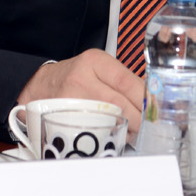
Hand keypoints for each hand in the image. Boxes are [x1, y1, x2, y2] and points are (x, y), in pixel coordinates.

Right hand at [18, 50, 144, 136]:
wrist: (40, 86)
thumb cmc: (74, 77)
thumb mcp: (96, 67)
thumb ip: (121, 79)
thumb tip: (149, 98)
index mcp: (95, 61)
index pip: (127, 81)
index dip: (144, 99)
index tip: (155, 109)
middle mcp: (82, 78)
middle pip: (119, 102)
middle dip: (138, 117)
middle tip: (147, 124)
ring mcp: (71, 99)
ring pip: (108, 117)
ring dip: (127, 127)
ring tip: (134, 129)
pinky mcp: (64, 117)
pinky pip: (93, 128)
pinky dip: (110, 133)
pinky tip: (116, 133)